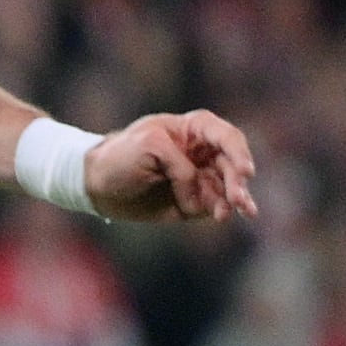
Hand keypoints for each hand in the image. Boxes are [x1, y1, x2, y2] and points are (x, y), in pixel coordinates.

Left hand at [85, 109, 259, 222]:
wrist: (99, 186)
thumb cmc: (121, 156)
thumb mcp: (149, 146)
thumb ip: (180, 166)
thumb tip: (199, 195)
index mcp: (194, 129)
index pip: (226, 137)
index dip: (239, 153)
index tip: (245, 172)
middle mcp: (204, 152)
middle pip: (232, 164)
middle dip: (237, 181)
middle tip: (237, 199)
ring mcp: (202, 177)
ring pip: (229, 187)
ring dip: (236, 199)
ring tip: (236, 211)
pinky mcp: (196, 200)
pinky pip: (216, 205)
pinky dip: (223, 210)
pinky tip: (223, 216)